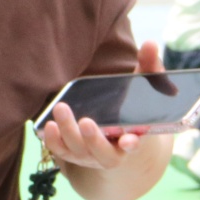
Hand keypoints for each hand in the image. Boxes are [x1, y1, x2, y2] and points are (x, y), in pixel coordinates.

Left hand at [41, 42, 170, 169]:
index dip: (131, 144)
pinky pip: (60, 151)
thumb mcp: (141, 89)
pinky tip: (49, 124)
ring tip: (61, 108)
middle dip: (93, 138)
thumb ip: (149, 69)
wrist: (114, 133)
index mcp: (133, 138)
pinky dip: (53, 140)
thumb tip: (150, 43)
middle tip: (85, 121)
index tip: (129, 141)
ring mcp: (90, 155)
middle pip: (101, 150)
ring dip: (69, 132)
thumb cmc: (130, 107)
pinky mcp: (72, 153)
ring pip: (78, 150)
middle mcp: (112, 152)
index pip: (134, 145)